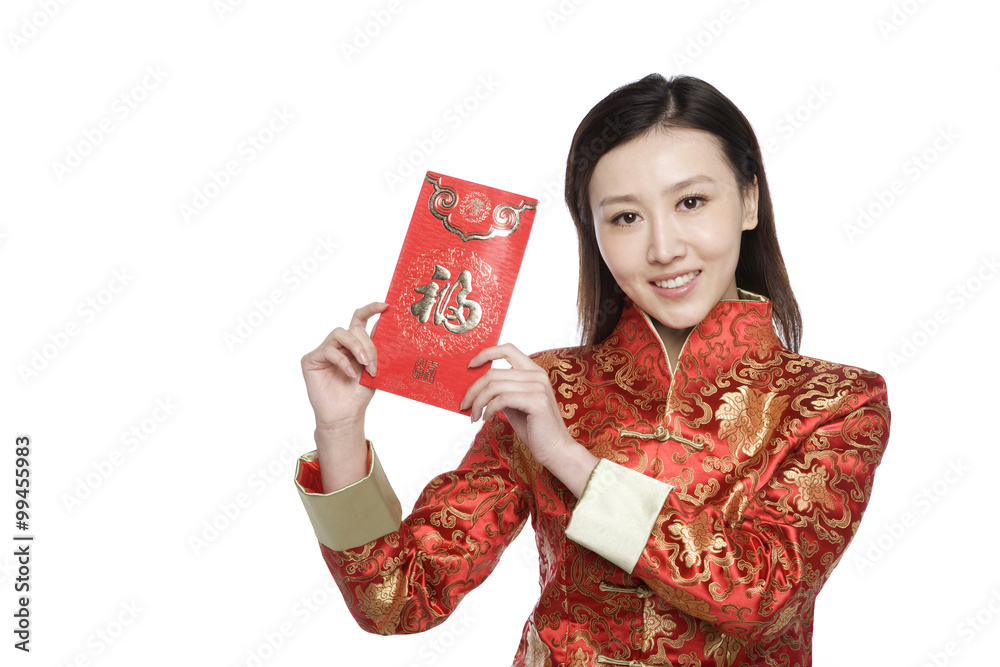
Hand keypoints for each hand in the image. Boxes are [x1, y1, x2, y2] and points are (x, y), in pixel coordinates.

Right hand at [300, 301, 387, 428]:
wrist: (345, 415)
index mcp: (354, 344)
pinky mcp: (311, 359)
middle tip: (373, 363)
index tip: (385, 306)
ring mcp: (324, 351)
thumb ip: (376, 350)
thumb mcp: (373, 369)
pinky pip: (328, 350)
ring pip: (340, 333)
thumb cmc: (358, 394)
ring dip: (356, 347)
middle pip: (353, 328)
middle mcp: (338, 344)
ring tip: (364, 364)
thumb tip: (385, 329)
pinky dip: (342, 361)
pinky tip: (350, 374)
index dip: (371, 309)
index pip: (359, 320)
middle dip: (367, 343)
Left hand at [460, 343, 574, 469]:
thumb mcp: (514, 405)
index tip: (470, 367)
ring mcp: (538, 387)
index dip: (485, 354)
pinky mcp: (537, 401)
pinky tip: (486, 419)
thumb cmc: (534, 428)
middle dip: (473, 389)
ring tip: (474, 416)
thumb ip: (501, 391)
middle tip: (464, 405)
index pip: (507, 349)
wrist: (555, 449)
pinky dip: (488, 409)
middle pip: (493, 372)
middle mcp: (537, 375)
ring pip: (494, 386)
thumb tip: (475, 386)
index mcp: (534, 371)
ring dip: (478, 402)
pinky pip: (502, 399)